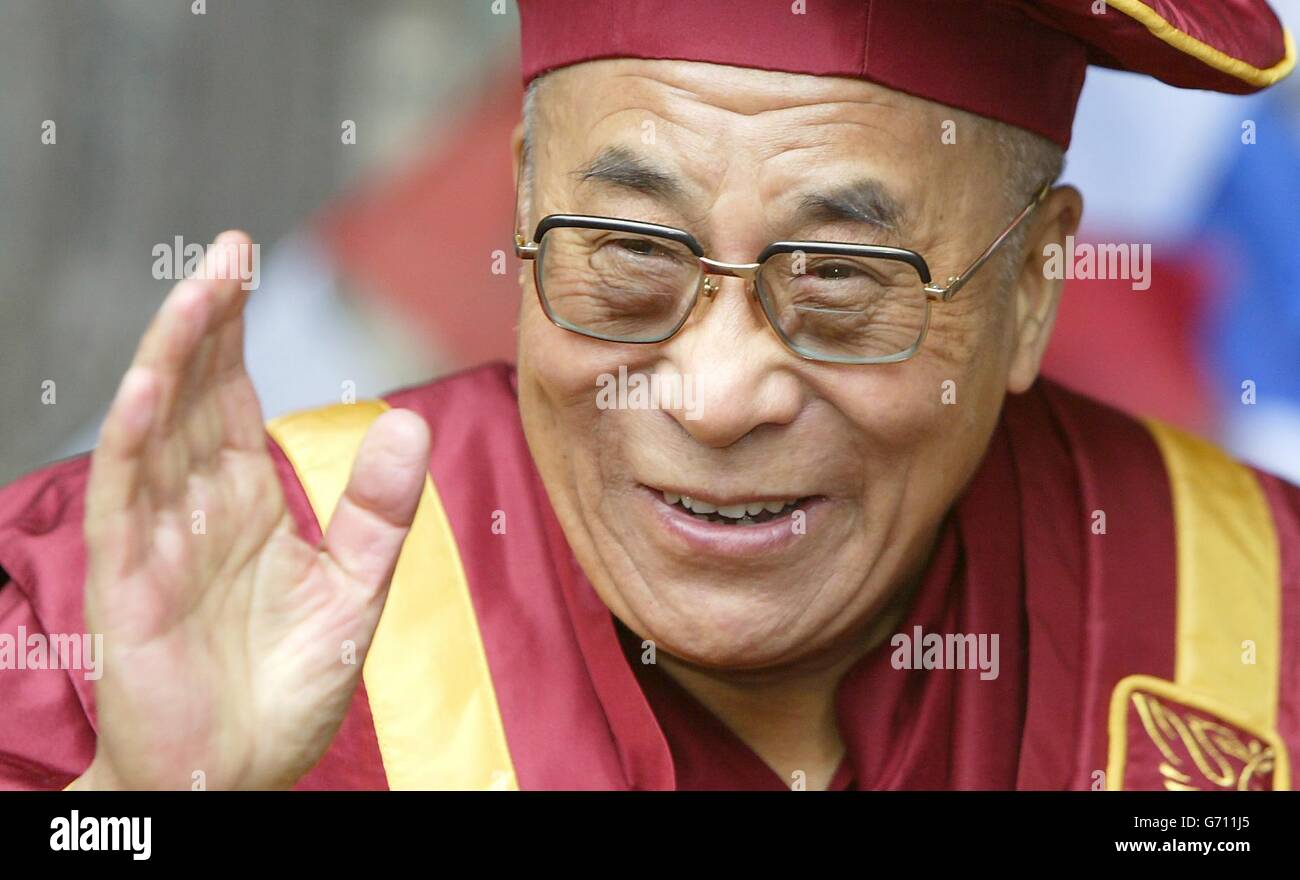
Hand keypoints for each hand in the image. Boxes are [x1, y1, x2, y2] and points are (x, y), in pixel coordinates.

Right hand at [73, 231, 429, 789]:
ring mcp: (156, 537)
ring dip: (173, 356)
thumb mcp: (354, 591)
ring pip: (155, 426)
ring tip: (200, 287)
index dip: (236, 329)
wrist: (237, 776)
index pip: (231, 395)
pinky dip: (135, 438)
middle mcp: (195, 505)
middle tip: (229, 247)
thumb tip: (410, 422)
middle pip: (193, 392)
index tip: (249, 260)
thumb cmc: (283, 689)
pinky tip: (151, 383)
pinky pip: (125, 496)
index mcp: (243, 500)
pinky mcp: (127, 580)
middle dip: (208, 318)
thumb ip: (380, 511)